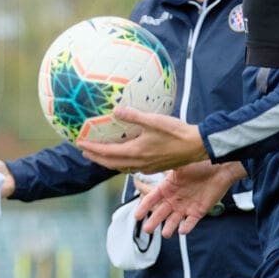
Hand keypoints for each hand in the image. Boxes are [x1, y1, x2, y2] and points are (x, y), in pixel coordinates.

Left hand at [78, 107, 207, 173]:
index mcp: (136, 152)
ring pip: (121, 168)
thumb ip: (134, 115)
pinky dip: (121, 164)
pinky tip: (123, 157)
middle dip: (96, 158)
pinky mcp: (155, 167)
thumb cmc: (177, 132)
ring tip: (99, 155)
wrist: (198, 146)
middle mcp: (139, 163)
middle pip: (111, 164)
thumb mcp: (154, 120)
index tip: (79, 143)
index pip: (107, 153)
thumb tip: (116, 109)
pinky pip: (132, 168)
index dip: (92, 148)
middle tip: (84, 151)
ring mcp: (147, 167)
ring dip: (108, 162)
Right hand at [135, 160, 246, 236]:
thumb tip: (150, 164)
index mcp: (167, 187)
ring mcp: (186, 206)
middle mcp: (174, 199)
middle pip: (161, 212)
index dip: (144, 207)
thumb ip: (165, 167)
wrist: (220, 169)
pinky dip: (187, 227)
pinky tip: (182, 231)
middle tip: (147, 230)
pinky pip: (191, 222)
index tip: (137, 216)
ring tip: (165, 234)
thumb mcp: (180, 164)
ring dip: (169, 227)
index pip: (152, 199)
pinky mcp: (199, 211)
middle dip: (154, 221)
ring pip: (174, 220)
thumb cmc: (200, 164)